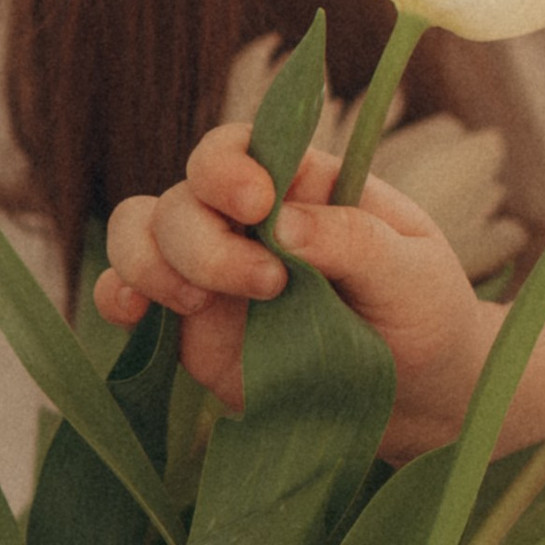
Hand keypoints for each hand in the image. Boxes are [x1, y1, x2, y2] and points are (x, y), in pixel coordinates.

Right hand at [98, 131, 544, 460]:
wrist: (424, 397)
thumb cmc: (427, 315)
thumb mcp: (413, 272)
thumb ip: (352, 240)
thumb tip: (279, 222)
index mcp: (303, 186)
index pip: (240, 148)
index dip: (229, 166)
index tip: (256, 202)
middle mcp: (247, 222)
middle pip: (182, 199)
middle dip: (205, 241)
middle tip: (269, 286)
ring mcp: (214, 275)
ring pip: (141, 235)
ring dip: (150, 263)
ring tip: (199, 306)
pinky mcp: (194, 331)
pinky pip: (130, 296)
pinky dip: (117, 296)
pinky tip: (132, 315)